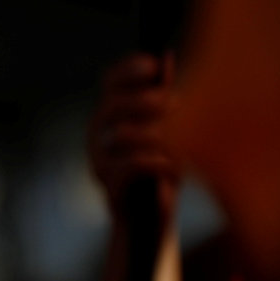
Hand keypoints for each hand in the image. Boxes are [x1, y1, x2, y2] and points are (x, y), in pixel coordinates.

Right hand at [88, 53, 175, 218]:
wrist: (151, 223)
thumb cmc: (161, 172)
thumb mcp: (169, 131)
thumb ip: (163, 98)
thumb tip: (167, 58)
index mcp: (110, 114)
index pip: (110, 80)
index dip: (130, 69)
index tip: (154, 66)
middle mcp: (98, 134)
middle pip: (114, 104)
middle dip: (148, 101)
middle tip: (177, 104)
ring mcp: (99, 161)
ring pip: (122, 135)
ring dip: (158, 137)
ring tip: (181, 147)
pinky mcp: (109, 187)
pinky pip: (132, 166)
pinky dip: (158, 164)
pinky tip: (175, 169)